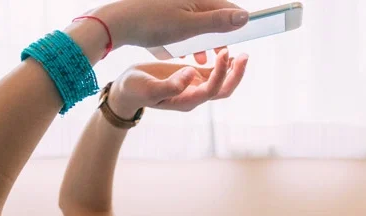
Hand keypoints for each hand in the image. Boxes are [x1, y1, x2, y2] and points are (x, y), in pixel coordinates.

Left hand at [93, 0, 248, 47]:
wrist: (119, 22)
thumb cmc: (153, 23)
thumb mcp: (189, 26)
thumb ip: (217, 22)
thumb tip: (245, 17)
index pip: (227, 8)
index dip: (236, 25)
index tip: (240, 43)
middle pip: (213, 14)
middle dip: (218, 36)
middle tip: (220, 55)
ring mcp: (175, 3)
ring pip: (197, 21)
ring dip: (202, 40)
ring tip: (201, 60)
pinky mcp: (164, 10)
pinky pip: (183, 23)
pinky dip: (186, 37)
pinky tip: (182, 52)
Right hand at [107, 49, 247, 115]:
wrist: (127, 91)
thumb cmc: (135, 91)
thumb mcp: (150, 89)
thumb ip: (171, 85)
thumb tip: (191, 74)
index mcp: (186, 101)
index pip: (211, 90)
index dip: (221, 73)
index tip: (223, 53)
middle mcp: (194, 96)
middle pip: (223, 90)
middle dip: (235, 75)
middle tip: (245, 56)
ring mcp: (194, 88)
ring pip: (221, 82)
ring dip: (233, 70)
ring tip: (242, 55)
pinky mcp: (191, 78)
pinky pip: (212, 73)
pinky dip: (223, 65)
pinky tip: (229, 54)